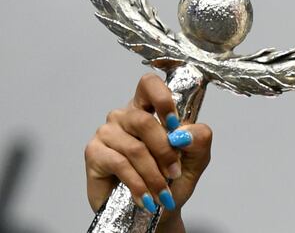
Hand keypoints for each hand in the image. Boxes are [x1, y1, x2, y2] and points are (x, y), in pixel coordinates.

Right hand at [84, 73, 212, 217]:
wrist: (154, 211)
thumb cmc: (171, 180)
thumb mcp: (195, 158)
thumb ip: (198, 140)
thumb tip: (185, 133)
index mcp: (148, 108)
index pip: (149, 84)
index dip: (162, 98)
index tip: (175, 123)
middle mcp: (125, 116)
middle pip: (144, 120)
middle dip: (165, 150)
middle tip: (174, 172)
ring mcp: (107, 133)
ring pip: (135, 148)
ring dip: (153, 174)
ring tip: (162, 192)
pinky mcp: (94, 153)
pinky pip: (120, 164)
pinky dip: (138, 184)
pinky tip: (145, 197)